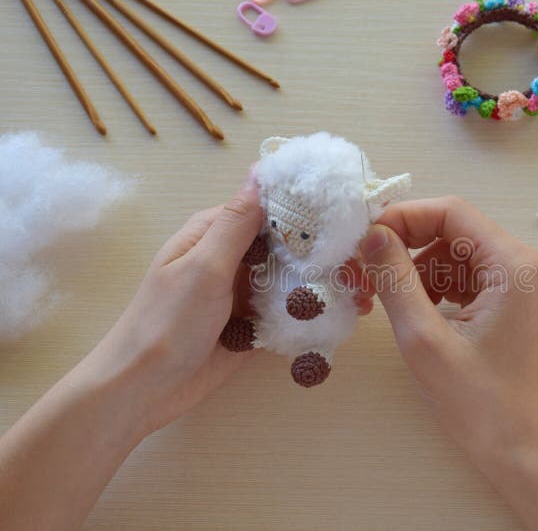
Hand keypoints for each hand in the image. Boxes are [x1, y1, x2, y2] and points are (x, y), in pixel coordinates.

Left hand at [69, 176, 374, 435]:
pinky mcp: (251, 325)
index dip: (305, 212)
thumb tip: (259, 174)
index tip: (347, 216)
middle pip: (284, 246)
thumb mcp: (203, 267)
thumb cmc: (166, 323)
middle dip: (323, 253)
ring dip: (322, 284)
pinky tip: (345, 314)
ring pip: (289, 279)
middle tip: (367, 264)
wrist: (143, 390)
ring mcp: (241, 294)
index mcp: (213, 235)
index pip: (267, 210)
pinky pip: (286, 312)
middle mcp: (230, 259)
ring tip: (365, 293)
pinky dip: (310, 312)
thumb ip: (236, 224)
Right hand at [360, 197, 537, 528]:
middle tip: (362, 274)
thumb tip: (370, 235)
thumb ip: (395, 279)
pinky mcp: (506, 302)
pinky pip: (461, 277)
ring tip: (381, 300)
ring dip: (413, 270)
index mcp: (512, 263)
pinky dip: (431, 287)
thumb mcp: (424, 338)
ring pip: (452, 254)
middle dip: (404, 247)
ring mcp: (516, 283)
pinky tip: (412, 312)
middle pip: (451, 230)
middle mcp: (520, 263)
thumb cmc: (478, 402)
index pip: (450, 212)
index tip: (363, 243)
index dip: (402, 218)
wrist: (519, 450)